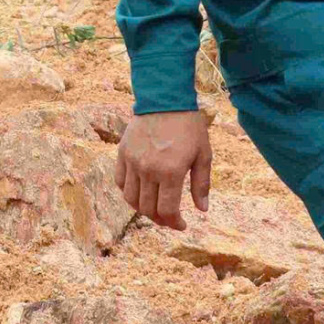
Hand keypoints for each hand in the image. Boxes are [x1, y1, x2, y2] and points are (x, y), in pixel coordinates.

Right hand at [116, 109, 211, 229]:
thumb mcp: (203, 154)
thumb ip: (201, 184)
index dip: (174, 223)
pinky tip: (140, 191)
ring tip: (154, 208)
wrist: (165, 98)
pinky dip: (128, 192)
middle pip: (148, 208)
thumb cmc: (189, 126)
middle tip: (170, 219)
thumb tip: (202, 210)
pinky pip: (120, 181)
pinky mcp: (122, 153)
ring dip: (143, 209)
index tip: (182, 225)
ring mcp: (133, 161)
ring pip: (131, 198)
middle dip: (160, 219)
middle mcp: (148, 169)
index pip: (167, 210)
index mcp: (171, 172)